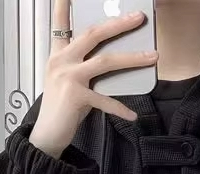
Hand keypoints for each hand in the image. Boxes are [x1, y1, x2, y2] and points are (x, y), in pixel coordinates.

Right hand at [29, 0, 158, 157]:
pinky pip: (105, 100)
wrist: (47, 134)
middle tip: (138, 18)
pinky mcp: (75, 96)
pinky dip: (120, 109)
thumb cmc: (61, 109)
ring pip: (105, 61)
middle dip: (118, 24)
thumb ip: (85, 69)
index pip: (61, 24)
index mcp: (59, 55)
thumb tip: (113, 63)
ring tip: (152, 56)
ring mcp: (68, 77)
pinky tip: (133, 116)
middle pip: (93, 34)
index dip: (64, 7)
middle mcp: (62, 61)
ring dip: (132, 58)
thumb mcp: (71, 82)